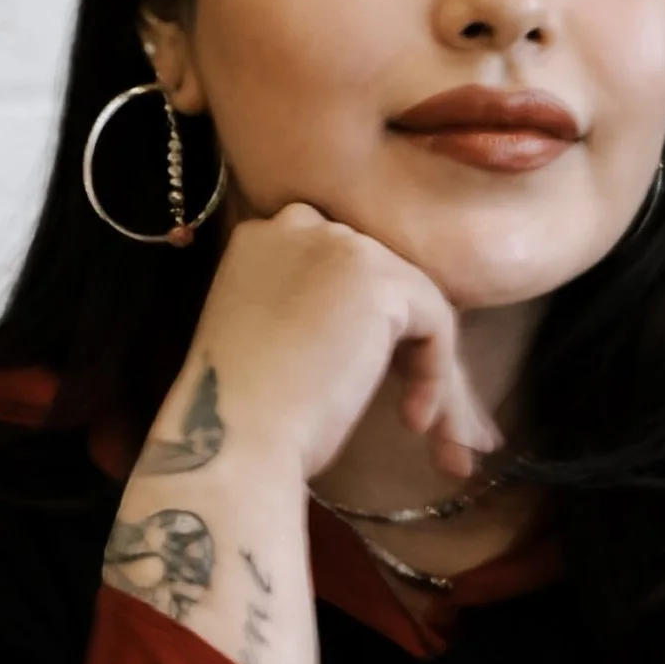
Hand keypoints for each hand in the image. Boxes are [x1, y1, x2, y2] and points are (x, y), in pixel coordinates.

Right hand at [175, 203, 502, 485]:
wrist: (228, 438)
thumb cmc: (237, 411)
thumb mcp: (260, 333)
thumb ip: (299, 306)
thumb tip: (358, 323)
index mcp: (259, 239)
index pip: (332, 262)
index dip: (354, 316)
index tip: (354, 371)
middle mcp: (297, 225)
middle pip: (376, 272)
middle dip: (395, 334)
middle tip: (400, 394)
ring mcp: (341, 246)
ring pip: (412, 297)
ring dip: (420, 360)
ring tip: (412, 418)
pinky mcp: (380, 283)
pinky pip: (436, 323)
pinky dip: (433, 373)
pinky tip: (413, 420)